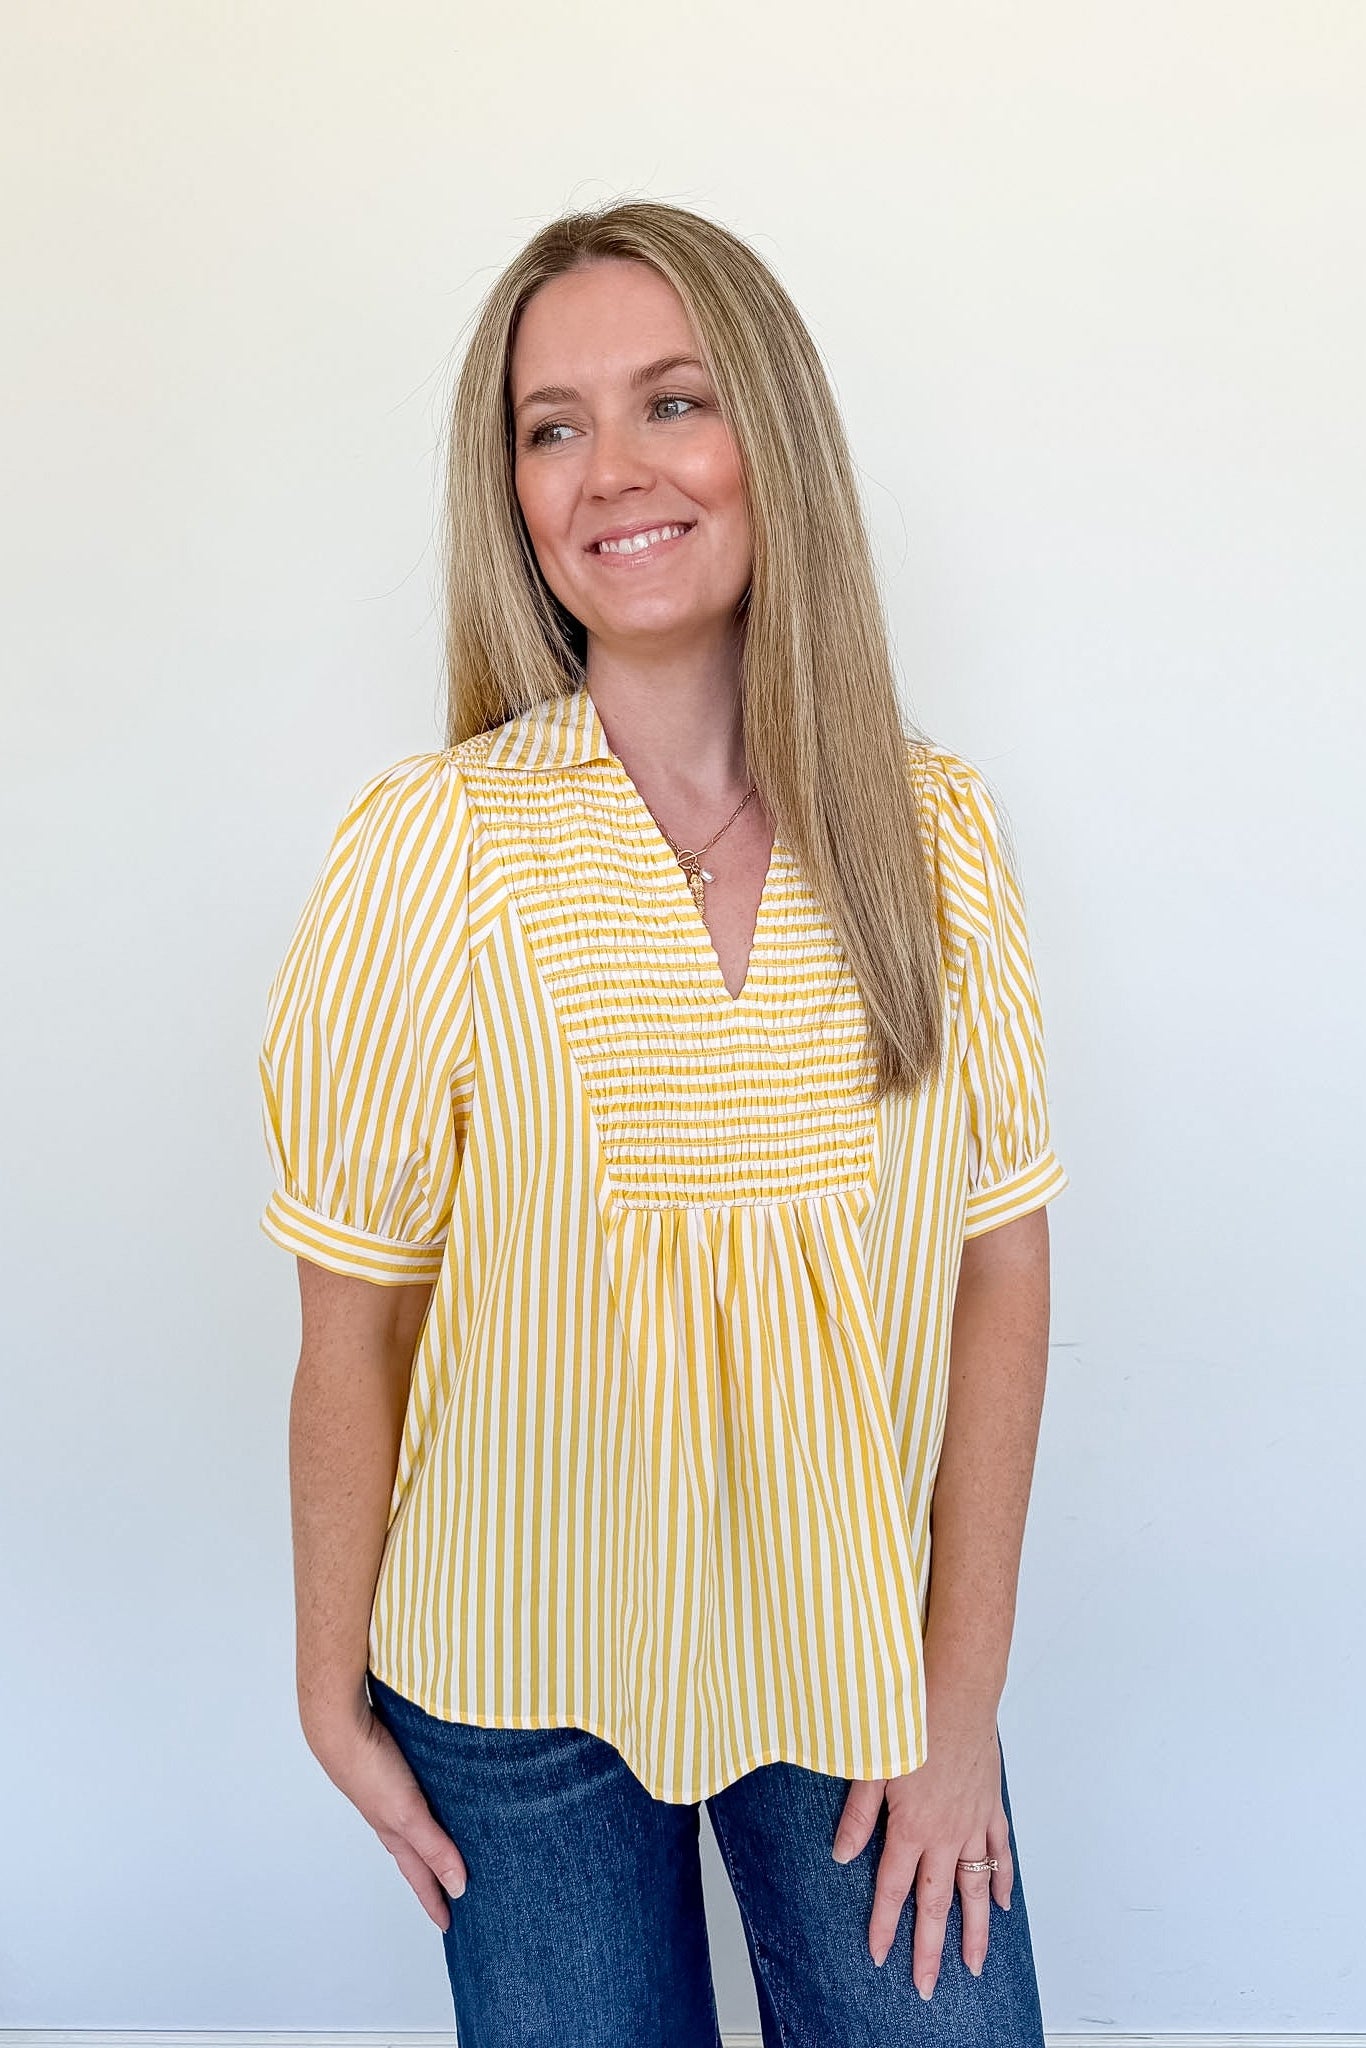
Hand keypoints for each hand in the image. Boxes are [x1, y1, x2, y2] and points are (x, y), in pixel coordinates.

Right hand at [305, 1692, 468, 1930]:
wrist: (343, 1726)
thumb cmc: (369, 1771)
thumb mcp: (408, 1815)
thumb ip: (434, 1847)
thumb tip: (458, 1887)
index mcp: (396, 1835)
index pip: (422, 1877)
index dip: (436, 1900)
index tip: (448, 1924)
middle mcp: (394, 1818)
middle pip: (421, 1854)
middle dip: (438, 1874)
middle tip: (457, 1894)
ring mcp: (393, 1793)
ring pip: (420, 1824)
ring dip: (438, 1838)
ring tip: (457, 1845)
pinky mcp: (398, 1767)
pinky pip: (422, 1794)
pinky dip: (434, 1803)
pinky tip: (444, 1794)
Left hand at [831, 1709, 1012, 1997]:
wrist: (957, 1692)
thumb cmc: (911, 1721)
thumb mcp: (871, 1767)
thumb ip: (858, 1816)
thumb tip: (840, 1855)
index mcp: (911, 1828)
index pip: (892, 1889)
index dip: (884, 1925)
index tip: (879, 1956)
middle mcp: (945, 1835)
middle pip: (937, 1903)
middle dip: (931, 1949)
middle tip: (928, 1987)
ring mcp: (973, 1823)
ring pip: (976, 1889)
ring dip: (975, 1930)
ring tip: (974, 1966)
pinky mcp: (991, 1806)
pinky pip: (1001, 1851)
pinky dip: (1004, 1878)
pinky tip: (1005, 1903)